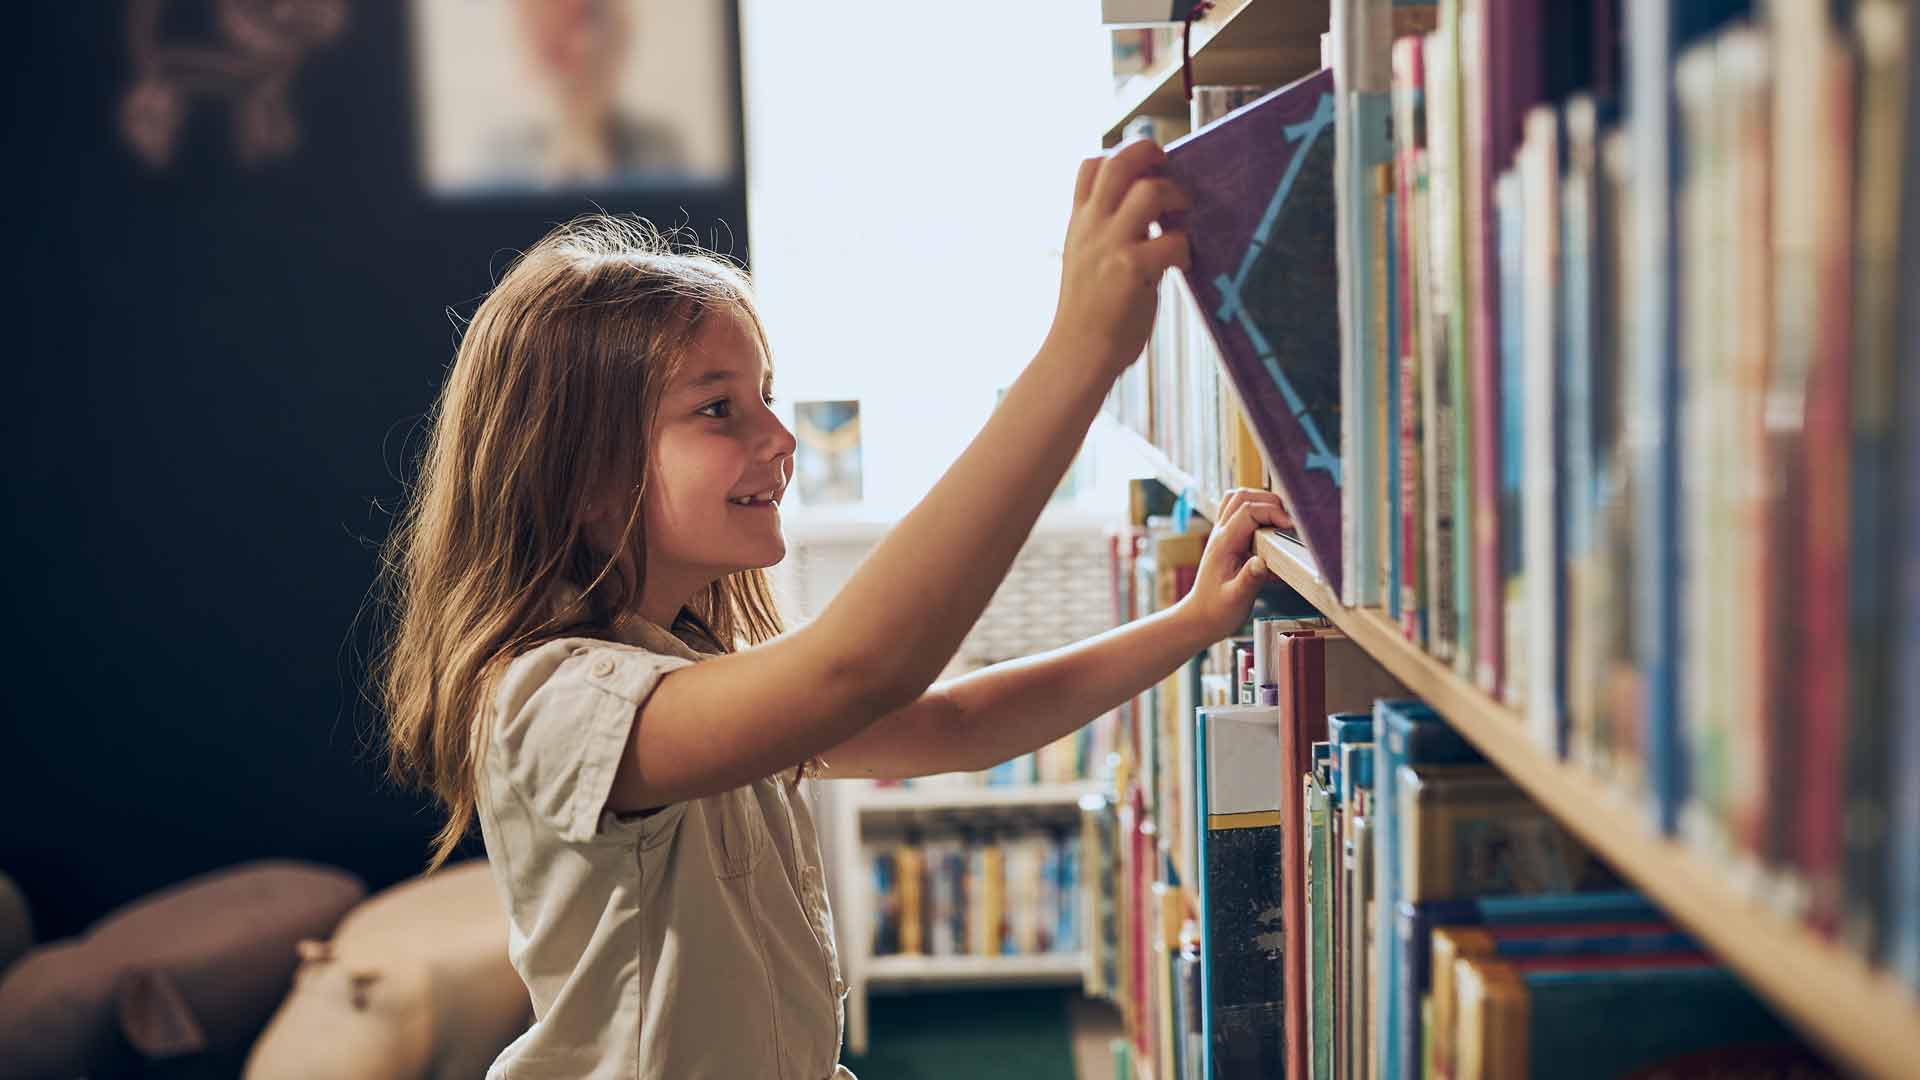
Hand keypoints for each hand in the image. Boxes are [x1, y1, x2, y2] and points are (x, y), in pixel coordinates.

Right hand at [1047, 139, 1192, 379]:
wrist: (1077, 354)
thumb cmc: (1090, 313)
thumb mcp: (1085, 259)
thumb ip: (1108, 231)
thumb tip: (1149, 207)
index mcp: (1080, 222)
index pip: (1091, 165)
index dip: (1122, 155)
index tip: (1144, 173)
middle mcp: (1092, 227)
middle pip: (1120, 161)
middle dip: (1153, 155)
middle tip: (1171, 175)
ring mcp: (1110, 246)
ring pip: (1150, 191)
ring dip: (1176, 198)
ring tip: (1182, 220)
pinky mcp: (1131, 270)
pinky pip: (1173, 241)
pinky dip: (1185, 249)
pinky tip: (1182, 266)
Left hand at [1176, 489, 1294, 641]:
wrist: (1200, 618)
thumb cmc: (1217, 611)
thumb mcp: (1236, 600)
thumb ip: (1249, 580)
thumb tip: (1262, 562)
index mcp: (1224, 544)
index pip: (1248, 510)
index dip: (1272, 512)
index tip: (1290, 528)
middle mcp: (1221, 533)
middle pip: (1242, 495)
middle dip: (1269, 501)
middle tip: (1288, 521)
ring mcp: (1222, 534)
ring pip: (1238, 499)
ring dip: (1261, 502)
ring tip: (1280, 520)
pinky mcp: (1227, 540)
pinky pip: (1238, 512)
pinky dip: (1255, 511)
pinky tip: (1268, 530)